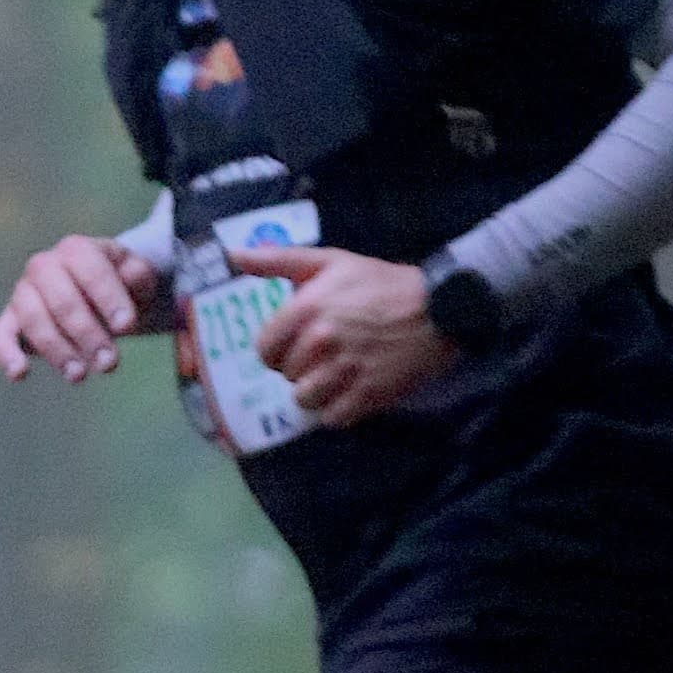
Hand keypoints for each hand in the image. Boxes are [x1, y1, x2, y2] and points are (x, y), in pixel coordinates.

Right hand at [0, 232, 162, 381]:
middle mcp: (43, 266)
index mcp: (76, 250)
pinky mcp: (10, 321)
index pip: (90, 270)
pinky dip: (6, 354)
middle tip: (110, 363)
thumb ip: (137, 275)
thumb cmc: (119, 285)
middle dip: (87, 334)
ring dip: (57, 351)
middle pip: (61, 300)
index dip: (109, 298)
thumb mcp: (136, 275)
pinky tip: (19, 374)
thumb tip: (129, 282)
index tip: (127, 327)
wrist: (97, 295)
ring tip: (80, 376)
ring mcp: (23, 293)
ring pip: (33, 320)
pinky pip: (0, 335)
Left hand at [231, 243, 450, 427]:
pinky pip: (334, 418)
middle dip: (299, 369)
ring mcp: (346, 369)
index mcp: (307, 308)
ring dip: (316, 393)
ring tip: (334, 378)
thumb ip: (278, 261)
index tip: (290, 348)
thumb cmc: (381, 282)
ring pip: (305, 400)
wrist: (440, 307)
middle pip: (286, 375)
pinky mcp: (369, 393)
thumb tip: (232, 255)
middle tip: (321, 358)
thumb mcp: (330, 260)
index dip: (273, 352)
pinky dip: (338, 410)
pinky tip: (351, 393)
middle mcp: (322, 340)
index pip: (264, 348)